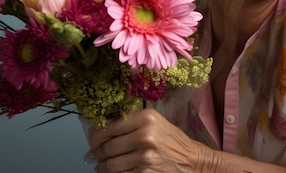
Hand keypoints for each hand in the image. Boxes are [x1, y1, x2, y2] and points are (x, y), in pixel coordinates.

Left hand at [88, 108, 213, 172]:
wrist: (192, 160)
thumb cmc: (172, 141)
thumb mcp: (155, 123)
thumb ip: (131, 123)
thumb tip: (102, 130)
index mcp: (146, 118)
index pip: (110, 126)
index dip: (96, 135)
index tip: (93, 139)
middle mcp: (145, 135)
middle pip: (108, 146)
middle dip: (97, 152)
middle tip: (94, 154)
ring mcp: (145, 156)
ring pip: (110, 164)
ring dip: (102, 166)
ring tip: (102, 165)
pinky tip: (113, 172)